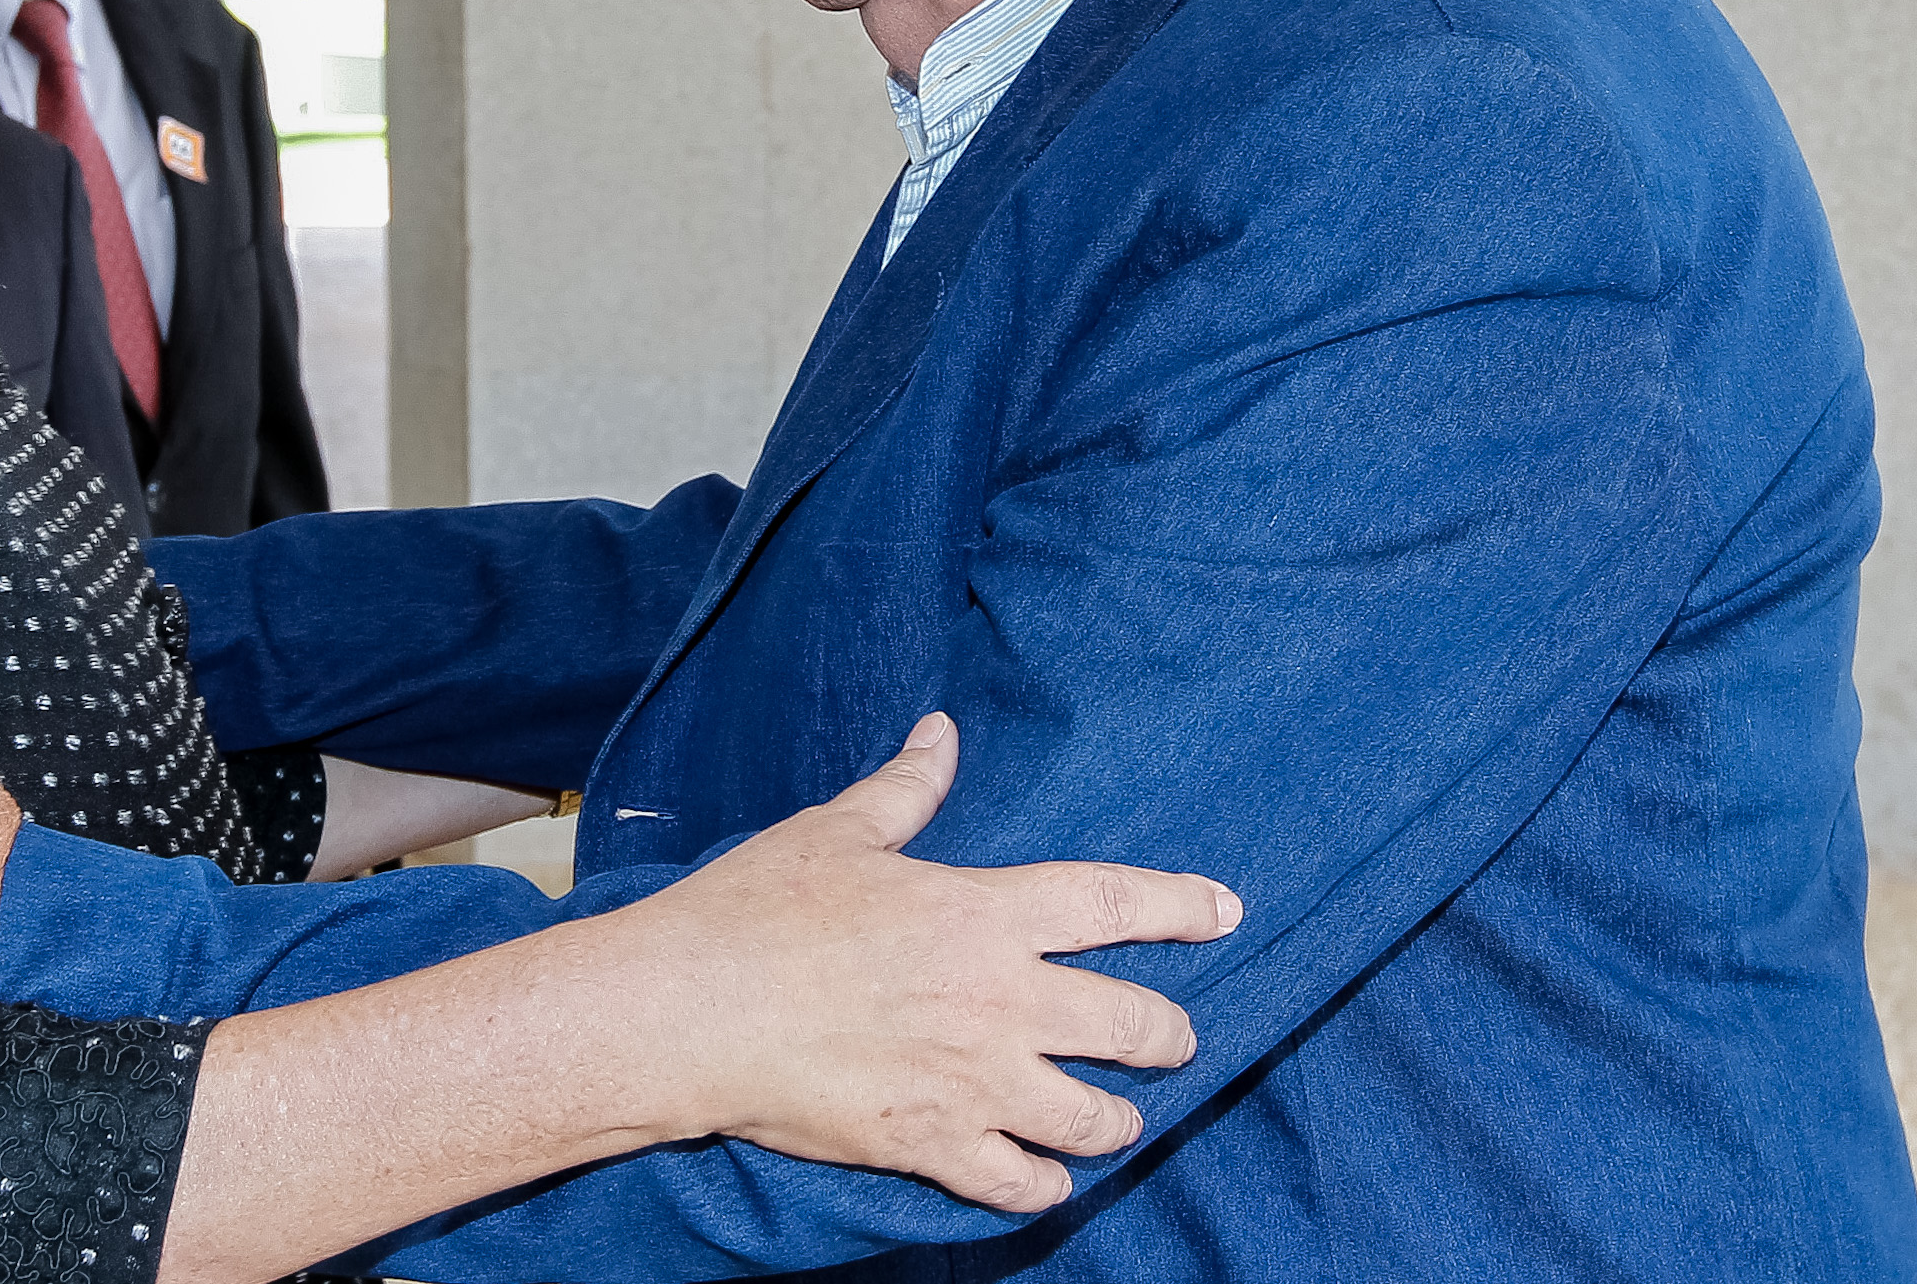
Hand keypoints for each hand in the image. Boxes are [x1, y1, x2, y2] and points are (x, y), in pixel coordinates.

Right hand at [620, 714, 1238, 1211]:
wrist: (690, 1009)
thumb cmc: (757, 910)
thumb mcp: (836, 832)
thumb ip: (906, 789)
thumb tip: (941, 731)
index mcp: (982, 913)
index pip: (1114, 901)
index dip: (1181, 905)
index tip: (1226, 912)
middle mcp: (999, 1000)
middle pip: (1136, 1026)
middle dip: (1169, 1036)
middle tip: (1169, 1039)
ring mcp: (974, 1082)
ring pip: (1096, 1120)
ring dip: (1115, 1120)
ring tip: (1110, 1117)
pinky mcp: (933, 1146)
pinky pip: (1024, 1185)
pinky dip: (1043, 1184)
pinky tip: (1039, 1175)